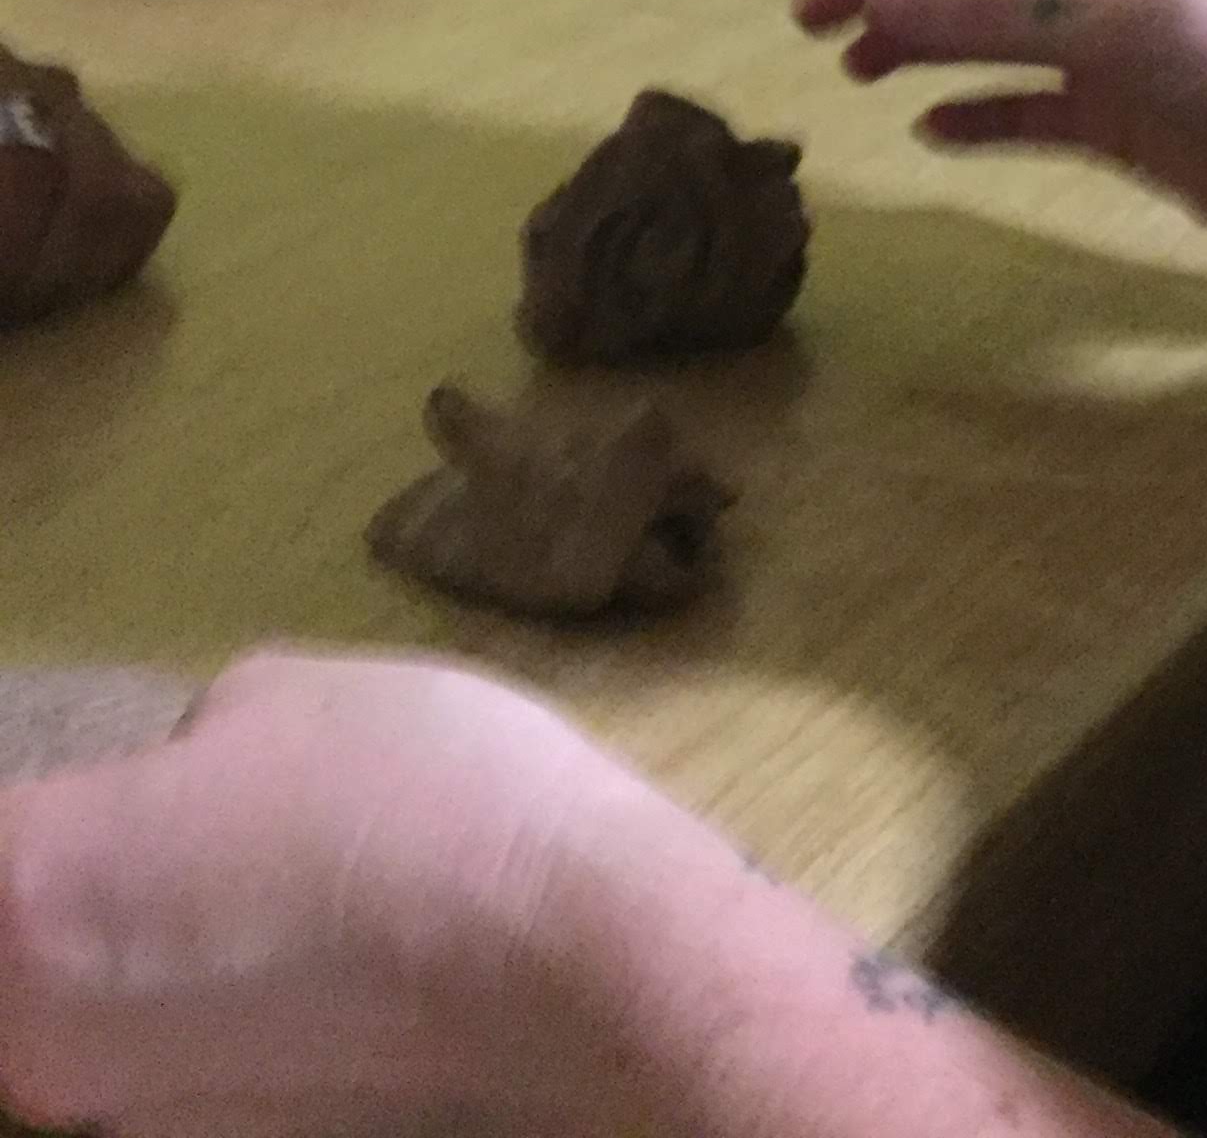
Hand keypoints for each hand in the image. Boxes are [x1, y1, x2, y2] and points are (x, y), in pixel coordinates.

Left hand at [0, 648, 717, 1136]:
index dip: (45, 804)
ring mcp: (123, 1130)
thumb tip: (178, 780)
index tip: (117, 790)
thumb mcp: (286, 689)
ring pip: (82, 1025)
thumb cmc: (421, 800)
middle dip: (75, 892)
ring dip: (140, 966)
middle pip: (14, 949)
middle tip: (179, 830)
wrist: (575, 972)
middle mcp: (36, 1048)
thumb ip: (188, 741)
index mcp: (25, 902)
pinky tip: (311, 975)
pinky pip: (172, 1074)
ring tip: (256, 904)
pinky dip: (214, 1027)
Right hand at [799, 0, 1206, 257]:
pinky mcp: (1118, 114)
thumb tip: (881, 5)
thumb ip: (992, 20)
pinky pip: (1028, 105)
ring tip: (854, 74)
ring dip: (921, 41)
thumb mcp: (1107, 34)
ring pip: (989, 29)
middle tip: (811, 25)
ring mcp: (1103, 44)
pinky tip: (931, 130)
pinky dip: (978, 113)